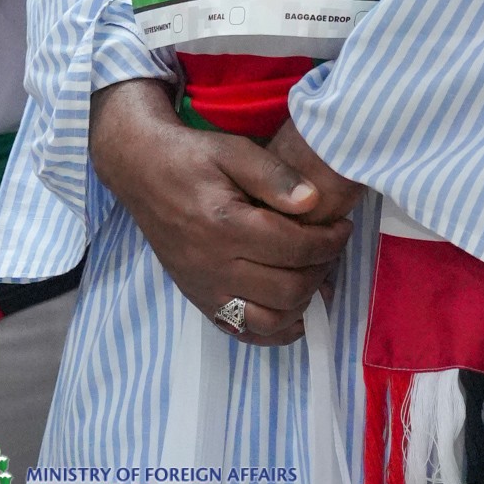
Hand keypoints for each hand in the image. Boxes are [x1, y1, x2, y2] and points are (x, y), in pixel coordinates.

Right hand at [90, 80, 352, 344]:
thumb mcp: (233, 151)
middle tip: (331, 247)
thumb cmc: (192, 157)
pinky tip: (294, 310)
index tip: (342, 226)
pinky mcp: (199, 300)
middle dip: (321, 270)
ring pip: (269, 320)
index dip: (329, 241)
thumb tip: (314, 201)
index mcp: (225, 225)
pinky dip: (275, 330)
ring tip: (315, 274)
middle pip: (287, 289)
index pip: (294, 248)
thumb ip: (275, 176)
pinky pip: (243, 332)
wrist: (142, 172)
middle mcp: (213, 266)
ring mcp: (204, 289)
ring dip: (303, 303)